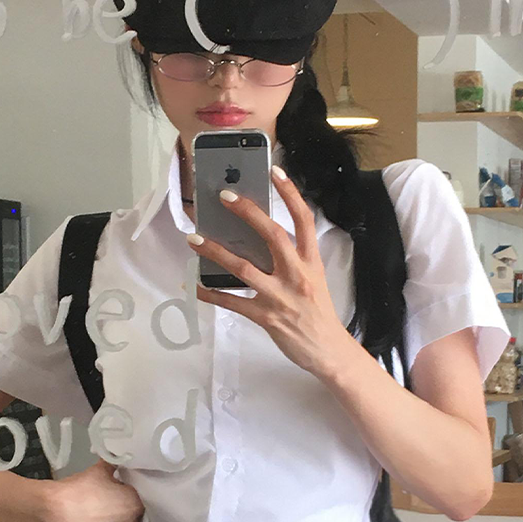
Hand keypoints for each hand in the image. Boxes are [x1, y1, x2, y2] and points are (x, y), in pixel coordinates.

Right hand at [49, 459, 144, 521]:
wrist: (55, 510)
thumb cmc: (80, 489)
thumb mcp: (99, 469)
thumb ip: (113, 464)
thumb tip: (115, 460)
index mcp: (134, 506)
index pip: (141, 497)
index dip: (130, 492)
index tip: (120, 487)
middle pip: (132, 515)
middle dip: (123, 507)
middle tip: (110, 497)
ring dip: (112, 521)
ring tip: (97, 509)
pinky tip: (89, 521)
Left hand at [189, 166, 349, 376]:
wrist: (328, 350)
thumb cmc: (318, 313)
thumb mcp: (314, 278)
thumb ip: (293, 259)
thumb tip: (262, 239)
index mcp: (311, 261)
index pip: (303, 220)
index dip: (290, 193)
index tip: (275, 171)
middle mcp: (296, 274)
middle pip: (271, 235)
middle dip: (247, 213)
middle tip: (224, 196)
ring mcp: (280, 296)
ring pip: (243, 267)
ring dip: (215, 252)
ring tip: (194, 239)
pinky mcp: (266, 317)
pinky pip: (233, 303)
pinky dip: (212, 294)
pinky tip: (196, 286)